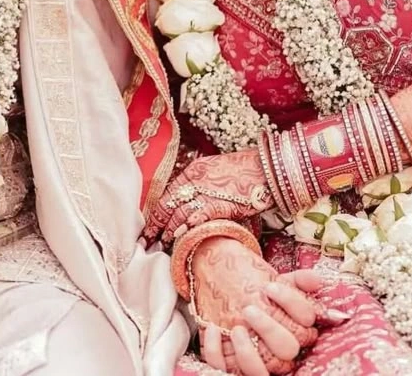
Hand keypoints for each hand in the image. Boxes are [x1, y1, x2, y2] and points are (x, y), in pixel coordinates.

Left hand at [144, 149, 271, 244]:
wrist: (265, 168)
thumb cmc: (241, 171)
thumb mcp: (213, 171)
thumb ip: (198, 185)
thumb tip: (186, 207)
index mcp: (193, 171)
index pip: (167, 194)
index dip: (155, 213)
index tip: (147, 228)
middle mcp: (197, 180)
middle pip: (170, 204)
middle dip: (156, 225)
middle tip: (146, 241)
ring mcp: (209, 192)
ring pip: (181, 212)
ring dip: (170, 230)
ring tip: (162, 243)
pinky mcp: (223, 203)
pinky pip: (202, 215)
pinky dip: (190, 225)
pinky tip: (182, 235)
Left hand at [192, 239, 319, 374]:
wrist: (220, 284)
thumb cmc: (253, 287)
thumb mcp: (275, 281)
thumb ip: (296, 280)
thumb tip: (317, 280)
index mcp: (293, 329)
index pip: (305, 326)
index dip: (291, 305)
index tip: (269, 286)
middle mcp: (277, 350)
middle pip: (286, 351)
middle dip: (270, 330)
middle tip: (249, 309)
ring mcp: (255, 359)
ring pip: (259, 372)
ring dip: (247, 353)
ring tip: (237, 327)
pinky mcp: (229, 363)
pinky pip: (223, 368)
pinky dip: (215, 350)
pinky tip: (212, 329)